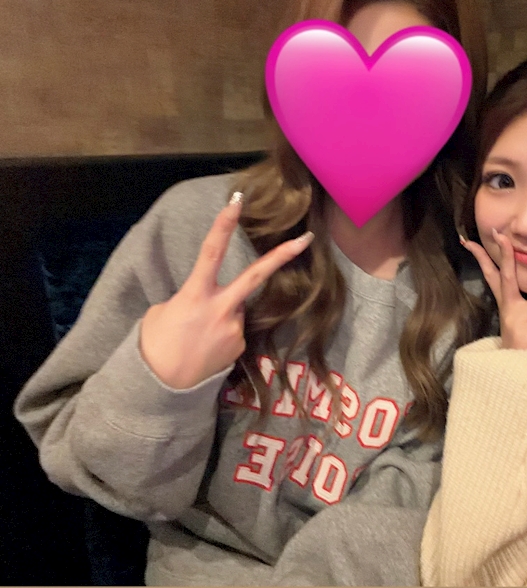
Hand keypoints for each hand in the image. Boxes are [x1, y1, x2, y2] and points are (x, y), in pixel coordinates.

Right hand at [140, 195, 313, 388]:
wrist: (163, 387)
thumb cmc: (155, 345)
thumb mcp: (163, 311)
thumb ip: (189, 298)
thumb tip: (208, 301)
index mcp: (195, 295)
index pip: (211, 252)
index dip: (223, 225)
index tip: (237, 203)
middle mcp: (220, 309)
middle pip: (256, 275)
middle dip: (283, 255)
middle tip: (307, 237)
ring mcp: (234, 329)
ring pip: (235, 309)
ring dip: (221, 315)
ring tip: (197, 337)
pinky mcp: (240, 345)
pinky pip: (234, 330)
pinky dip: (221, 334)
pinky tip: (205, 348)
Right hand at [460, 230, 526, 348]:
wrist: (520, 379)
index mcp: (507, 304)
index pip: (493, 276)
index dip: (483, 258)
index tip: (469, 240)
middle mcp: (508, 308)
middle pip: (506, 274)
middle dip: (505, 253)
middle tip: (501, 235)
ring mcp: (515, 318)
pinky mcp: (525, 330)